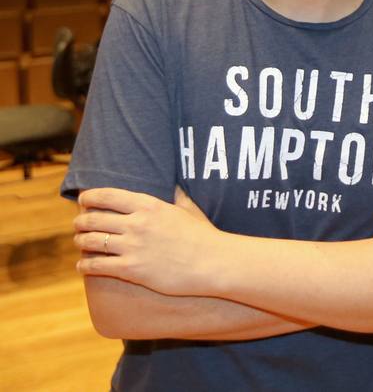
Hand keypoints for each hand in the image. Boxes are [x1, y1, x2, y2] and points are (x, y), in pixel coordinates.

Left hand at [74, 188, 220, 296]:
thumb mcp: (190, 210)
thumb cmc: (203, 236)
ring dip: (80, 241)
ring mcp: (132, 247)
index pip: (109, 196)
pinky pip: (97, 266)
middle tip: (78, 223)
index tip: (83, 199)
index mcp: (150, 205)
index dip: (91, 197)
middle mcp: (137, 223)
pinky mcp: (131, 269)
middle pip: (94, 218)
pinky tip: (82, 266)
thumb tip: (175, 186)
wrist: (212, 263)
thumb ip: (178, 196)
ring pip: (91, 242)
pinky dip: (85, 265)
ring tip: (79, 242)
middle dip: (81, 221)